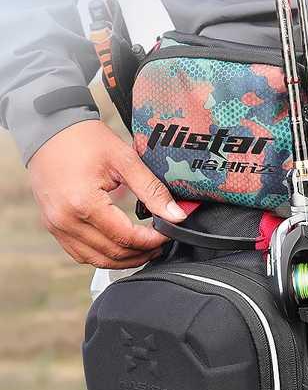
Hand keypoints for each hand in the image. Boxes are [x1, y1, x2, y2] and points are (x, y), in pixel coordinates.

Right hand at [28, 120, 186, 268]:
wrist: (49, 129)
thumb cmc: (84, 139)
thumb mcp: (125, 160)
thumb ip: (152, 191)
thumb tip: (177, 216)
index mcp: (84, 204)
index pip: (127, 237)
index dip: (153, 240)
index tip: (168, 233)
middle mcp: (66, 220)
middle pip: (114, 253)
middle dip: (142, 252)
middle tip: (160, 243)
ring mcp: (57, 226)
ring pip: (98, 260)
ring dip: (126, 259)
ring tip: (145, 248)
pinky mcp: (54, 227)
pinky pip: (82, 254)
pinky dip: (104, 256)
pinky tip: (122, 247)